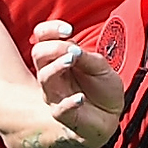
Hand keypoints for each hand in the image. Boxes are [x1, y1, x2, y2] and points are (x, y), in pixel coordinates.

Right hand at [30, 19, 125, 147]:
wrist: (109, 117)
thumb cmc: (102, 88)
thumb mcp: (101, 67)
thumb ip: (87, 57)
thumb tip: (73, 49)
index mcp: (60, 56)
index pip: (43, 36)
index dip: (50, 29)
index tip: (68, 30)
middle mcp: (52, 72)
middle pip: (38, 53)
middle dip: (53, 47)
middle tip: (72, 50)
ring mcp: (54, 93)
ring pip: (45, 76)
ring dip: (57, 66)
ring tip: (72, 60)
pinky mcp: (61, 113)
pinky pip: (59, 107)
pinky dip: (69, 102)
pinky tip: (80, 98)